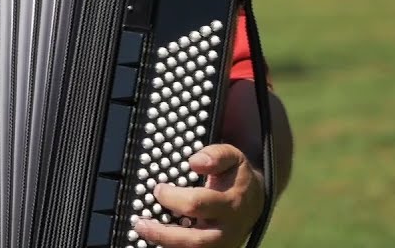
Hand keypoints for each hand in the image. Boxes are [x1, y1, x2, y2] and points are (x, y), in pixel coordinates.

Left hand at [133, 143, 263, 247]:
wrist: (254, 203)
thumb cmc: (236, 179)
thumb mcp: (233, 159)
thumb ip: (216, 155)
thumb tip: (194, 162)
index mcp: (229, 204)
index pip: (197, 204)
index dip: (173, 198)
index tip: (158, 189)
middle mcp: (225, 229)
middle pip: (194, 241)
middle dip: (163, 234)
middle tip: (140, 223)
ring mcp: (220, 245)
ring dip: (165, 243)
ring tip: (143, 231)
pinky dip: (172, 246)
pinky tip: (155, 238)